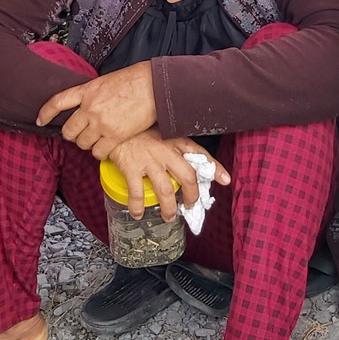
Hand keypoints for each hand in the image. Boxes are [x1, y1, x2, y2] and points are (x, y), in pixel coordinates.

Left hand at [35, 61, 157, 159]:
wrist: (154, 87)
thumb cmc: (135, 81)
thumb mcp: (106, 82)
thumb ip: (93, 95)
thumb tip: (87, 106)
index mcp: (87, 90)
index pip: (57, 102)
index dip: (46, 113)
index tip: (40, 120)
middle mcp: (90, 108)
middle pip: (68, 131)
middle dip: (72, 135)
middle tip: (81, 135)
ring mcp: (101, 123)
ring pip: (82, 144)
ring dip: (88, 144)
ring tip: (97, 140)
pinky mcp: (114, 136)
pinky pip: (98, 152)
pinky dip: (100, 153)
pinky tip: (106, 148)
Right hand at [108, 128, 230, 221]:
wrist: (113, 122)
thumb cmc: (138, 129)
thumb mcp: (161, 132)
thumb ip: (173, 146)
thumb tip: (184, 164)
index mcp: (174, 140)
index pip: (200, 153)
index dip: (214, 168)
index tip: (225, 179)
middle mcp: (165, 150)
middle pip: (187, 176)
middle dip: (191, 196)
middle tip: (190, 205)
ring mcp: (148, 159)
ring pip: (165, 189)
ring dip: (169, 208)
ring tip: (169, 216)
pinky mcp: (131, 166)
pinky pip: (137, 192)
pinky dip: (138, 206)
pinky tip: (138, 214)